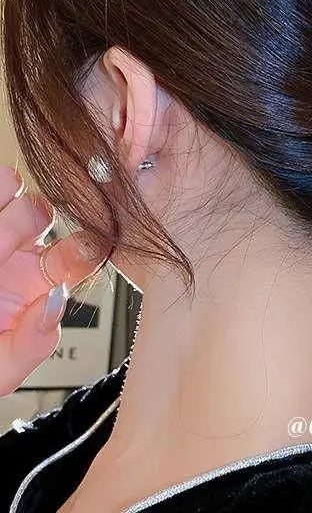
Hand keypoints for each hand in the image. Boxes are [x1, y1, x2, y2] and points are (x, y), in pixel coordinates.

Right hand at [0, 166, 98, 396]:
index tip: (82, 250)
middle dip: (22, 224)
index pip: (81, 250)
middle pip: (38, 212)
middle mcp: (19, 247)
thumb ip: (29, 345)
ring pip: (7, 186)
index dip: (83, 247)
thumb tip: (56, 302)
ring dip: (2, 199)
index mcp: (40, 280)